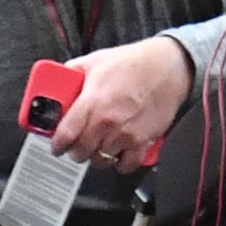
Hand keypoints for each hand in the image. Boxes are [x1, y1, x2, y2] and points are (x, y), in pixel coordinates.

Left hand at [48, 37, 190, 169]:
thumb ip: (72, 72)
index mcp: (92, 101)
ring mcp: (126, 133)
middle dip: (76, 150)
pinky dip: (121, 163)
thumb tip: (56, 82)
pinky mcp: (143, 141)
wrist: (169, 66)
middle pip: (81, 152)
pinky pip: (127, 165)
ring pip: (101, 160)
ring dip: (97, 156)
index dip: (57, 144)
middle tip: (78, 144)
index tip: (57, 146)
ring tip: (99, 146)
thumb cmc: (134, 63)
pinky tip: (119, 152)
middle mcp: (107, 121)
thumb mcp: (96, 60)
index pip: (65, 135)